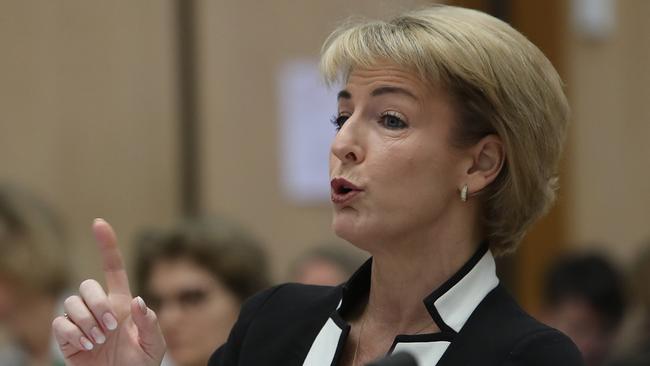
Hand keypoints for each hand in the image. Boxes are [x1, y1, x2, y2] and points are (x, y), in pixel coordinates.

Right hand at [52, 219, 165, 365]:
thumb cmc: (140, 364)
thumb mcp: (154, 344)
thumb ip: (150, 322)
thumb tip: (138, 301)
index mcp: (122, 304)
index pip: (113, 268)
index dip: (106, 245)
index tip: (99, 223)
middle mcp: (100, 308)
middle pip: (87, 285)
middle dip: (98, 304)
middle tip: (112, 328)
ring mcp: (81, 322)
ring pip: (72, 303)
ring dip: (87, 322)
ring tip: (100, 341)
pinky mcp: (66, 337)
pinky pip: (60, 323)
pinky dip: (73, 333)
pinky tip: (87, 345)